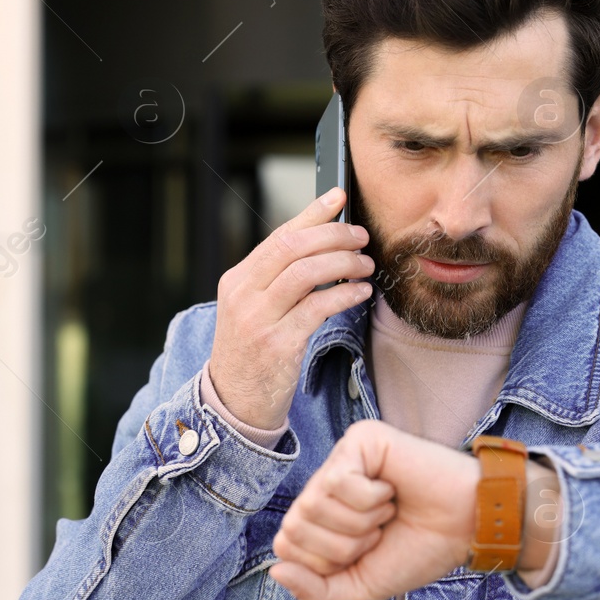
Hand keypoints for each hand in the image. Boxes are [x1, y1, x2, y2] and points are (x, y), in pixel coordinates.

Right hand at [208, 187, 373, 429]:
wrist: (233, 403)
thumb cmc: (252, 353)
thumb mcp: (254, 309)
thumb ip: (279, 279)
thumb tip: (322, 244)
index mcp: (237, 280)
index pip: (279, 236)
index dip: (312, 213)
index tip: (339, 197)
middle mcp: (243, 295)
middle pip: (293, 248)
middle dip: (334, 236)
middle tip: (361, 237)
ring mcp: (258, 319)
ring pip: (307, 273)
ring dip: (344, 263)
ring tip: (366, 266)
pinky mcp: (278, 344)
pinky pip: (319, 308)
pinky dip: (345, 295)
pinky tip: (361, 292)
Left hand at [270, 420, 479, 599]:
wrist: (468, 528)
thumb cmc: (418, 549)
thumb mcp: (361, 585)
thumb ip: (316, 591)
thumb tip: (275, 571)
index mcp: (321, 517)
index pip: (285, 546)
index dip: (324, 562)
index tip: (365, 552)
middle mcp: (323, 484)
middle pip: (294, 526)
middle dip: (342, 545)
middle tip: (379, 531)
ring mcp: (340, 459)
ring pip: (314, 504)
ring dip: (361, 522)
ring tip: (388, 510)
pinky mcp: (359, 439)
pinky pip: (339, 481)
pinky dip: (370, 498)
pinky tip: (392, 488)